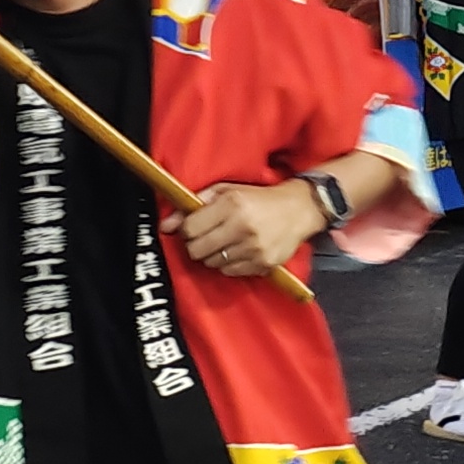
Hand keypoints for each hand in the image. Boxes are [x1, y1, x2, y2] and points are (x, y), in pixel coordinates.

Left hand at [169, 177, 322, 280]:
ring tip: (224, 242)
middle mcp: (242, 227)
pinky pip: (230, 272)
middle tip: (205, 238)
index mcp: (232, 204)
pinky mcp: (263, 264)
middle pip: (197, 250)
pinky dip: (229, 264)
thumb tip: (166, 226)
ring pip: (212, 263)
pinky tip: (239, 250)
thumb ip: (195, 204)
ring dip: (213, 255)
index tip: (192, 228)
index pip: (190, 228)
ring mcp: (254, 248)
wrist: (298, 210)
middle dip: (196, 245)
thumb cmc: (258, 198)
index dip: (186, 230)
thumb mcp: (227, 191)